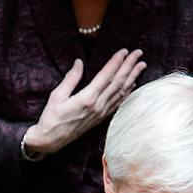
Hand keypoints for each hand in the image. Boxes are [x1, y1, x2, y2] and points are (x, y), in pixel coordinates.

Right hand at [22, 50, 145, 156]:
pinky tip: (132, 84)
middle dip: (129, 66)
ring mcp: (101, 112)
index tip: (124, 51)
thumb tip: (79, 62)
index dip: (116, 62)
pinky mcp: (100, 118)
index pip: (106, 76)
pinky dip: (127, 92)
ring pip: (121, 92)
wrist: (51, 141)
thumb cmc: (51, 118)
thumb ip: (70, 78)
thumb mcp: (56, 96)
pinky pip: (118, 103)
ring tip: (141, 65)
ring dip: (132, 77)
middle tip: (138, 53)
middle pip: (118, 82)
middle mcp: (97, 105)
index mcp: (87, 98)